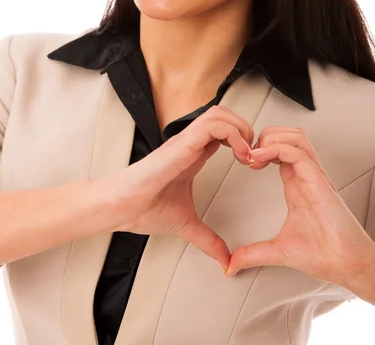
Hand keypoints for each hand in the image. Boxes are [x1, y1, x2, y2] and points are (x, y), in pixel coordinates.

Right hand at [96, 105, 252, 270]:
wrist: (120, 208)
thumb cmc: (143, 208)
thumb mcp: (186, 224)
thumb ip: (208, 240)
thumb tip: (224, 262)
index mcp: (192, 155)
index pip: (222, 131)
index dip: (242, 140)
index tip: (252, 164)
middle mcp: (190, 143)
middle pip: (225, 114)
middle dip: (246, 129)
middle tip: (254, 155)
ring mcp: (186, 141)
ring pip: (221, 114)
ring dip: (241, 129)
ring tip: (248, 154)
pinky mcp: (182, 144)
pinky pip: (213, 125)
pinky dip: (233, 135)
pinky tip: (239, 155)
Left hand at [226, 127, 374, 292]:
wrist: (347, 265)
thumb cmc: (323, 254)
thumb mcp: (278, 251)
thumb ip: (253, 253)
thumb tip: (231, 265)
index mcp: (297, 184)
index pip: (280, 149)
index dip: (260, 148)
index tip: (244, 161)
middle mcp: (305, 175)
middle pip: (288, 135)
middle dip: (264, 136)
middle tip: (247, 154)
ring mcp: (313, 176)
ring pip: (295, 137)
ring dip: (271, 138)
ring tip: (254, 154)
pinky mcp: (319, 181)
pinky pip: (298, 153)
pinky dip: (277, 149)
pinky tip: (260, 159)